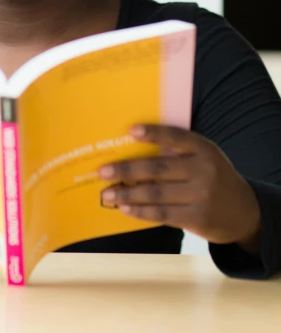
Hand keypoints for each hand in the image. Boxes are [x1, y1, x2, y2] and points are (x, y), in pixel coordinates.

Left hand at [99, 125, 261, 250]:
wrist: (244, 211)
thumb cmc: (213, 177)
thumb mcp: (205, 157)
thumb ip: (179, 153)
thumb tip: (133, 151)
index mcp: (204, 148)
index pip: (175, 137)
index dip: (153, 133)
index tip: (130, 130)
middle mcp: (204, 170)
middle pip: (157, 168)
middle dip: (127, 169)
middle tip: (102, 171)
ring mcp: (201, 195)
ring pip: (156, 193)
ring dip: (127, 193)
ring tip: (107, 194)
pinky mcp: (198, 218)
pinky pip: (162, 214)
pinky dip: (140, 211)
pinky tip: (124, 208)